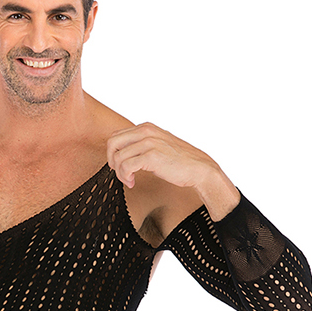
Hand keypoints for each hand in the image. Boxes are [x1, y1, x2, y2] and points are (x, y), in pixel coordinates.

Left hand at [106, 123, 239, 220]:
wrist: (199, 169)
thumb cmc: (179, 162)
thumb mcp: (158, 146)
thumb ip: (141, 145)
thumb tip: (121, 154)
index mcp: (146, 127)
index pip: (116, 136)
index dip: (113, 153)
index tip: (121, 166)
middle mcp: (146, 132)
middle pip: (112, 143)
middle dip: (112, 161)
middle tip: (121, 173)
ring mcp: (148, 143)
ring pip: (118, 157)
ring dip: (120, 173)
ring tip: (130, 180)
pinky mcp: (151, 157)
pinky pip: (126, 167)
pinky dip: (125, 177)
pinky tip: (133, 183)